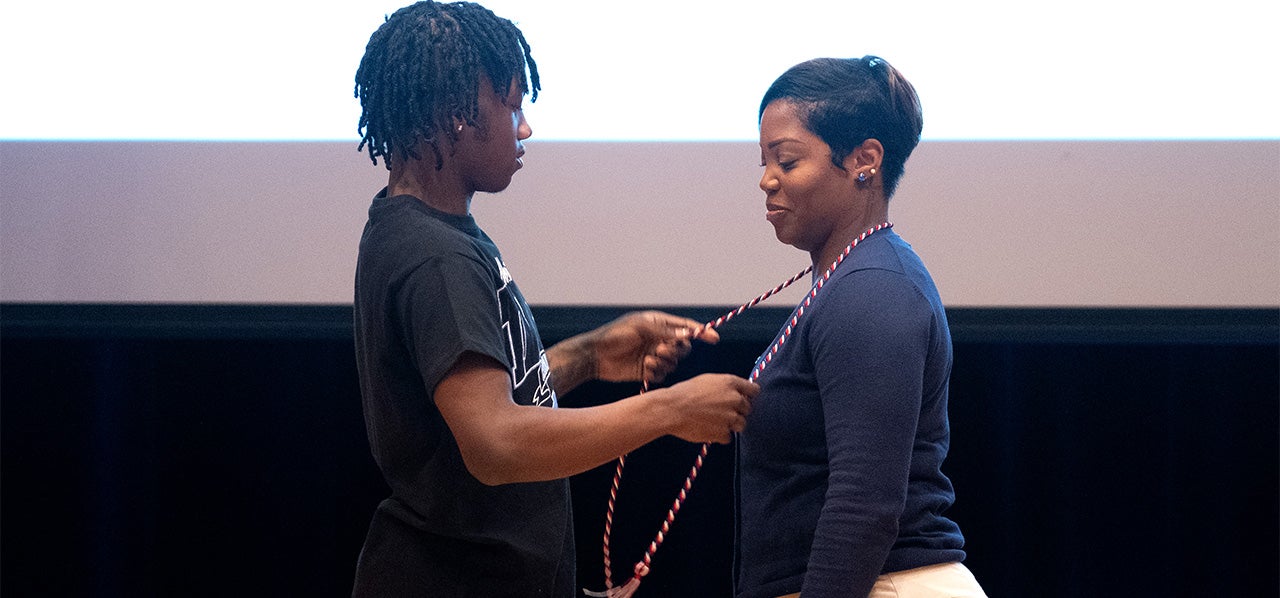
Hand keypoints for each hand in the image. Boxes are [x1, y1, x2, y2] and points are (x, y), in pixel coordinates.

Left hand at [591, 311, 719, 383]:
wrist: (595, 356)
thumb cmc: (615, 335)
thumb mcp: (641, 327)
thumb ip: (665, 331)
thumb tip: (688, 334)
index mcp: (659, 324)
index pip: (686, 327)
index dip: (701, 332)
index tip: (714, 338)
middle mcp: (659, 340)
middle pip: (683, 348)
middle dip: (676, 350)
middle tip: (661, 349)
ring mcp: (654, 356)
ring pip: (673, 363)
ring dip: (664, 362)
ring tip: (648, 359)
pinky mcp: (647, 371)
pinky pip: (662, 375)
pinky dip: (656, 372)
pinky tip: (643, 368)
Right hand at [660, 374, 757, 443]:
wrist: (671, 409)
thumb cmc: (685, 393)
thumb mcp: (707, 380)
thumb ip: (726, 386)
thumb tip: (737, 393)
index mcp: (730, 383)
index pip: (754, 390)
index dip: (749, 395)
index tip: (745, 399)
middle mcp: (734, 399)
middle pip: (748, 408)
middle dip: (737, 411)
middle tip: (721, 412)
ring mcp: (730, 417)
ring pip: (741, 424)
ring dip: (731, 424)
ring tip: (714, 421)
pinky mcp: (723, 433)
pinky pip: (728, 437)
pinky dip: (720, 435)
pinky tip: (708, 428)